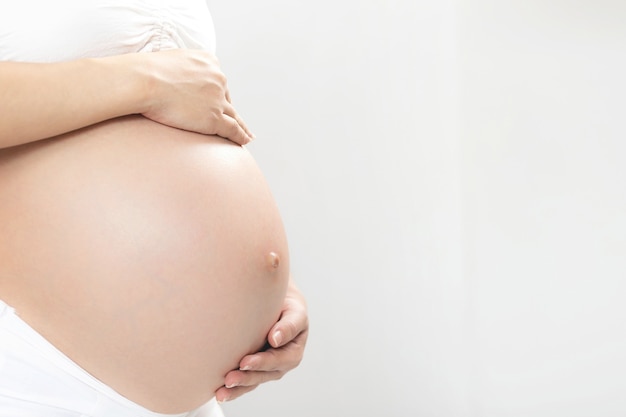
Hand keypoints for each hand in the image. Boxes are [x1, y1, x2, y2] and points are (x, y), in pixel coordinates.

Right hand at [139, 49, 253, 144]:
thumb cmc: (148, 71)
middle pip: (226, 99)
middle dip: (228, 109)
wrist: (145, 81)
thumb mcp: (172, 60)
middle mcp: (218, 79)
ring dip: (242, 126)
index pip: (217, 81)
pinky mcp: (214, 118)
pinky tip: (245, 141)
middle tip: (235, 120)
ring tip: (247, 135)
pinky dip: (241, 136)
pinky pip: (233, 129)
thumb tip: (175, 76)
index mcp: (209, 62)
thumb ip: (182, 68)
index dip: (218, 94)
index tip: (220, 102)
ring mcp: (217, 99)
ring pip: (234, 116)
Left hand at [215, 279, 308, 402]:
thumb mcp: (295, 311)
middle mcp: (282, 363)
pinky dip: (233, 389)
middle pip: (265, 374)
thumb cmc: (287, 305)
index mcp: (293, 350)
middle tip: (229, 378)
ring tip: (221, 392)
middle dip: (246, 378)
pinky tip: (219, 392)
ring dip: (237, 388)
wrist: (277, 302)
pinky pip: (245, 382)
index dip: (262, 362)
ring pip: (253, 381)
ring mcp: (267, 368)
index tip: (245, 361)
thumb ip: (289, 325)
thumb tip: (275, 339)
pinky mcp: (254, 369)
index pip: (279, 360)